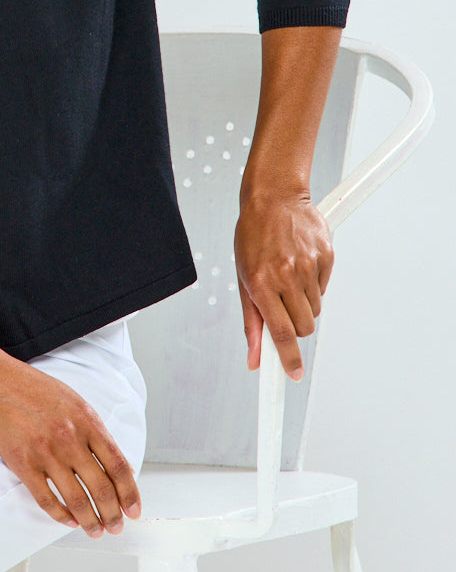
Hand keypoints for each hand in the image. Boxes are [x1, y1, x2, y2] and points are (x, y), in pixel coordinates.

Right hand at [0, 349, 140, 536]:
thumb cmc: (32, 388)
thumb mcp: (73, 401)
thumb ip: (94, 431)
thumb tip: (114, 464)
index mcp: (87, 421)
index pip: (119, 465)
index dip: (130, 493)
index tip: (134, 509)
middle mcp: (70, 438)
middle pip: (102, 488)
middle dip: (113, 514)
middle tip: (116, 527)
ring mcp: (46, 452)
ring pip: (77, 500)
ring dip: (90, 521)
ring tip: (95, 530)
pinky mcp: (23, 463)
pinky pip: (47, 499)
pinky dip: (60, 515)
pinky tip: (68, 520)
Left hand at [234, 190, 333, 379]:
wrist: (274, 197)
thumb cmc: (253, 236)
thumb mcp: (243, 277)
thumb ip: (251, 322)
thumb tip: (254, 358)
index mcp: (260, 281)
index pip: (280, 332)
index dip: (288, 358)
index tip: (293, 374)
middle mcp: (286, 275)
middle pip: (303, 326)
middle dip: (295, 326)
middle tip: (283, 307)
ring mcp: (309, 265)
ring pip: (315, 310)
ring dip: (303, 304)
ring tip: (288, 278)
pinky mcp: (326, 257)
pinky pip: (324, 289)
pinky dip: (314, 286)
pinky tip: (300, 265)